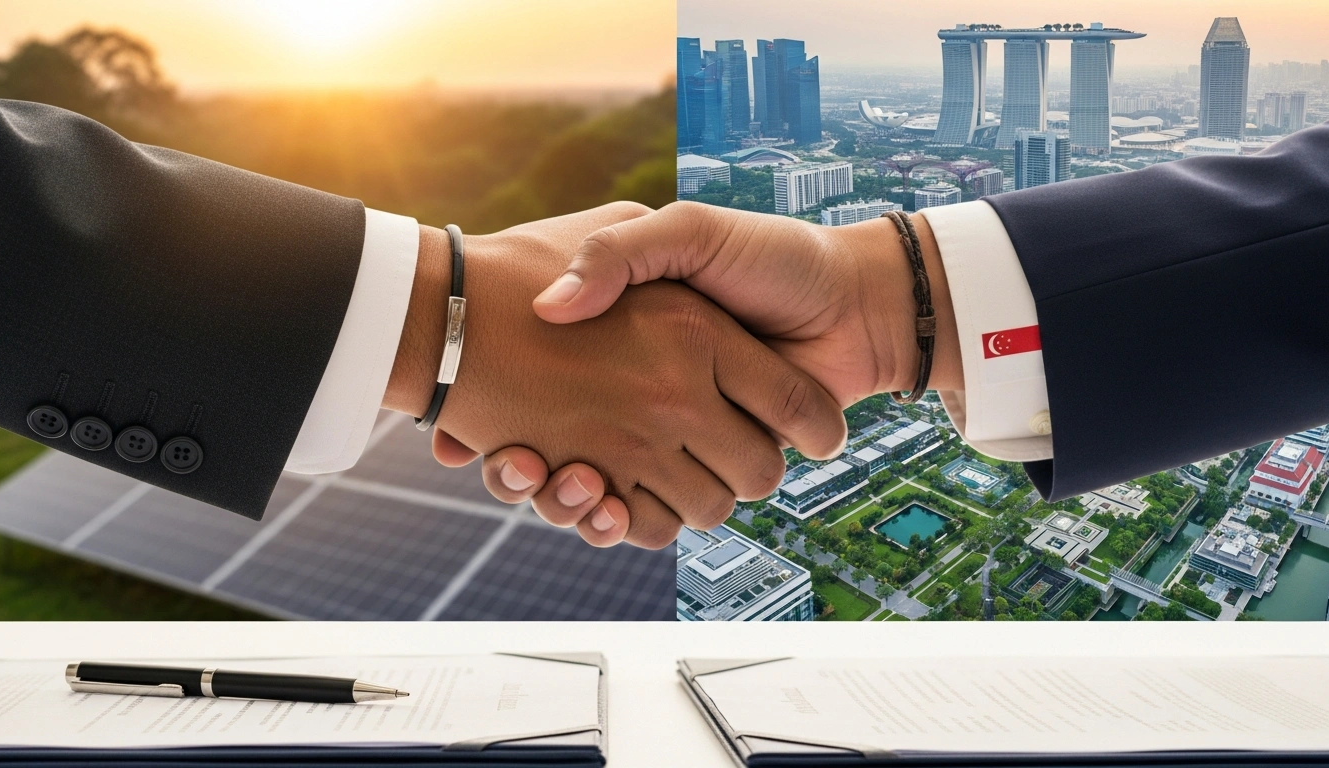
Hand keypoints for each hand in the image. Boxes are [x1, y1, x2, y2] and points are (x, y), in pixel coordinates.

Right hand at [386, 203, 848, 548]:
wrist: (856, 305)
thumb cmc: (774, 260)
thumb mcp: (688, 234)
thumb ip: (621, 252)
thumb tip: (552, 306)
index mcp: (630, 345)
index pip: (540, 388)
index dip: (502, 415)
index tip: (471, 424)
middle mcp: (644, 398)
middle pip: (557, 454)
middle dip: (529, 472)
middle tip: (510, 461)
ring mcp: (672, 439)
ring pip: (591, 495)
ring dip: (564, 501)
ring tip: (555, 477)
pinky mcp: (705, 471)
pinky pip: (644, 518)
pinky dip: (613, 522)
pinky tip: (597, 503)